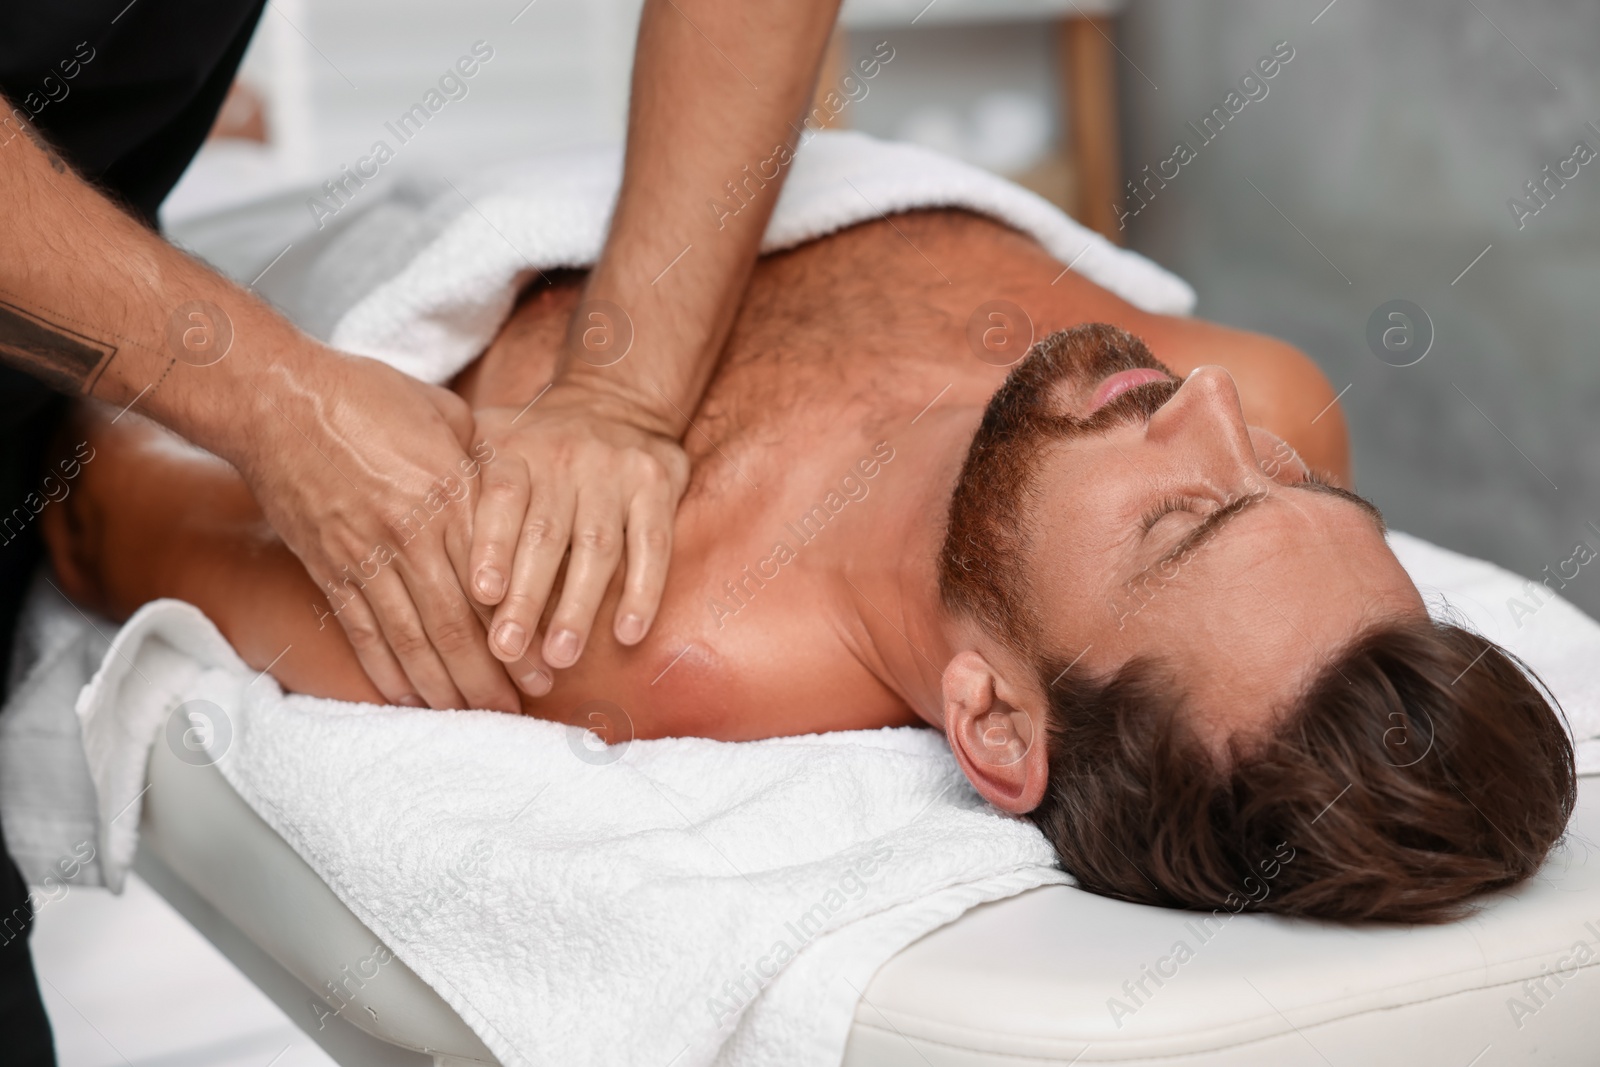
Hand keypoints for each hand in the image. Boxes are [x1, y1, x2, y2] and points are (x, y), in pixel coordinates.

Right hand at [236, 350, 521, 712]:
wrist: (276, 399)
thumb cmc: (370, 396)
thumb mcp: (448, 417)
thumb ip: (486, 467)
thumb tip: (521, 502)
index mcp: (447, 494)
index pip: (494, 582)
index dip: (519, 633)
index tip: (544, 669)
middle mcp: (407, 534)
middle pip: (455, 624)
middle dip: (488, 677)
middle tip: (517, 711)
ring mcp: (362, 555)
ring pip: (409, 639)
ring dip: (442, 687)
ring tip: (471, 718)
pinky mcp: (326, 567)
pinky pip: (361, 631)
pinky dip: (385, 671)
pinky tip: (407, 701)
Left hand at [466, 383, 689, 686]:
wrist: (616, 399)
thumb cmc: (535, 441)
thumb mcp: (488, 438)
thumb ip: (453, 479)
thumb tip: (398, 545)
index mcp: (516, 448)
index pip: (503, 498)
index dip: (493, 546)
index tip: (481, 595)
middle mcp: (566, 457)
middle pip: (547, 534)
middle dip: (527, 597)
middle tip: (507, 651)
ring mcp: (616, 472)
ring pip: (598, 546)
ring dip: (579, 606)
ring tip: (559, 657)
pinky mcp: (658, 487)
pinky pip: (653, 545)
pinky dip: (642, 591)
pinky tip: (626, 634)